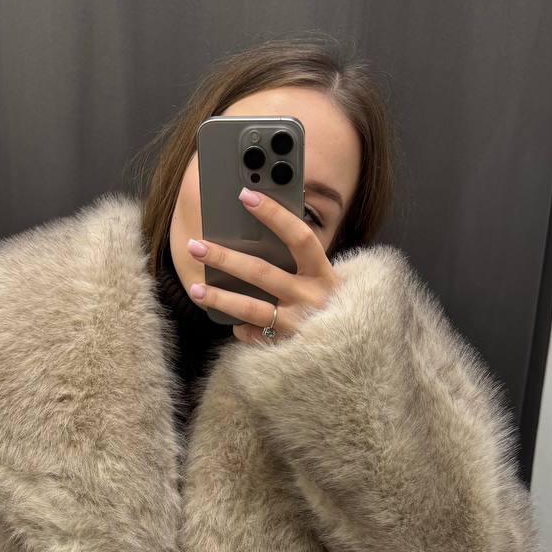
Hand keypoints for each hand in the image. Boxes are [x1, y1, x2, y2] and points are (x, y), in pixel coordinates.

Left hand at [185, 186, 341, 342]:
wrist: (355, 356)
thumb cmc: (337, 309)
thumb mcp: (328, 282)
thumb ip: (304, 263)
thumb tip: (262, 234)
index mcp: (324, 273)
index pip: (299, 236)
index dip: (274, 214)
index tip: (246, 195)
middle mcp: (312, 298)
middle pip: (262, 272)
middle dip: (225, 258)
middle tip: (196, 246)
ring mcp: (299, 325)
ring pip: (251, 308)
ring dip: (220, 297)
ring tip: (195, 288)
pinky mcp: (288, 348)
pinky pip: (255, 336)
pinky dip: (241, 329)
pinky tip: (233, 324)